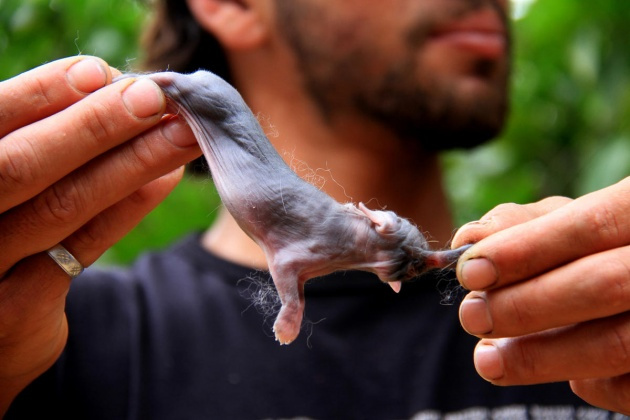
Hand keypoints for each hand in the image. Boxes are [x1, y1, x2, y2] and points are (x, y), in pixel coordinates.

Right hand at [0, 56, 199, 411]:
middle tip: (155, 96)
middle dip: (94, 125)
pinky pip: (82, 249)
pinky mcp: (16, 310)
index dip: (40, 94)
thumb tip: (108, 84)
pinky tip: (165, 177)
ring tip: (180, 132)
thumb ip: (41, 137)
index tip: (99, 70)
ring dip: (130, 163)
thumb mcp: (5, 178)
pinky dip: (127, 209)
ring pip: (61, 205)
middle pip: (21, 165)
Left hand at [452, 177, 629, 413]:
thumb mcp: (564, 221)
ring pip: (616, 343)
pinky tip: (552, 366)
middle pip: (604, 284)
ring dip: (538, 356)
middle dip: (525, 305)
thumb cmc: (593, 246)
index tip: (471, 271)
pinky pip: (626, 385)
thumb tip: (466, 243)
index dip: (526, 250)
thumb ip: (518, 225)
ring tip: (488, 359)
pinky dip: (582, 380)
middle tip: (472, 316)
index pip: (590, 224)